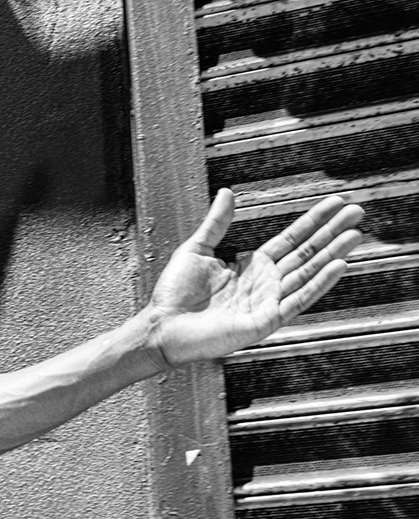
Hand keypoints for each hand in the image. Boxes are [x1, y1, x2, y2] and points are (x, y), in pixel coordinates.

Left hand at [144, 189, 364, 367]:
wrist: (161, 326)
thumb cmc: (173, 293)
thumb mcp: (196, 249)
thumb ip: (217, 222)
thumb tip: (227, 192)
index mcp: (251, 266)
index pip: (291, 239)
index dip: (313, 221)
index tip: (335, 203)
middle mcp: (265, 283)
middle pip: (306, 253)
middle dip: (332, 232)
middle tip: (357, 211)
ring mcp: (268, 302)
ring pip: (308, 273)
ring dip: (333, 253)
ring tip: (355, 233)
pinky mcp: (265, 321)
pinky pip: (298, 300)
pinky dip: (319, 283)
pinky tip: (338, 264)